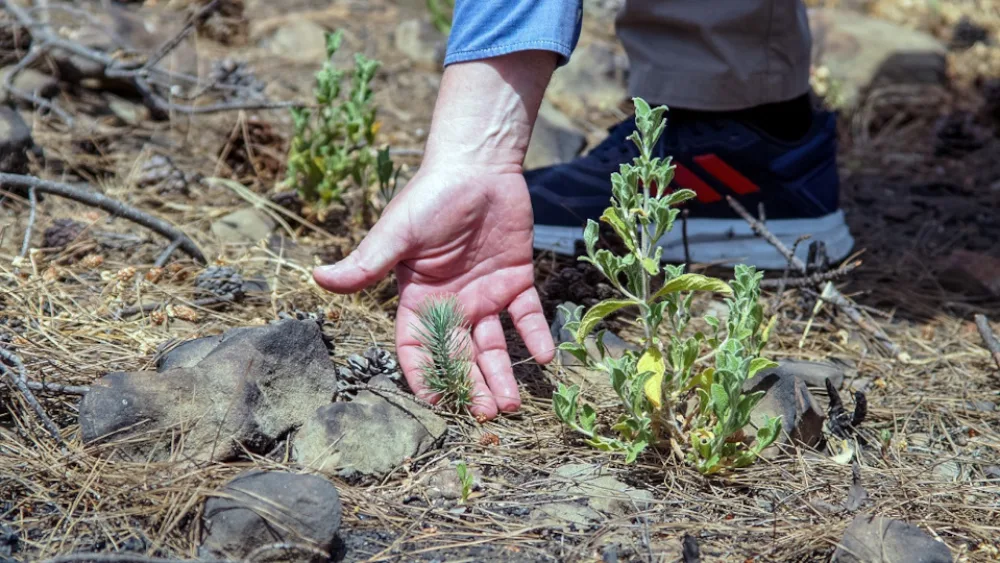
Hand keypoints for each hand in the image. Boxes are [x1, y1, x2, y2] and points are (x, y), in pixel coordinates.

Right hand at [313, 51, 558, 418]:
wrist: (478, 164)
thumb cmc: (431, 196)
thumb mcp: (398, 233)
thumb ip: (367, 263)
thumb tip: (318, 279)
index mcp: (419, 297)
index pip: (416, 346)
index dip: (424, 375)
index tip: (436, 404)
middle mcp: (452, 303)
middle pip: (460, 355)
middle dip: (471, 386)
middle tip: (485, 416)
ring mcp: (485, 294)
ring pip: (494, 345)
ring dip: (502, 374)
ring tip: (512, 405)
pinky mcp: (517, 279)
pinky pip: (528, 316)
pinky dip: (537, 336)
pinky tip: (545, 359)